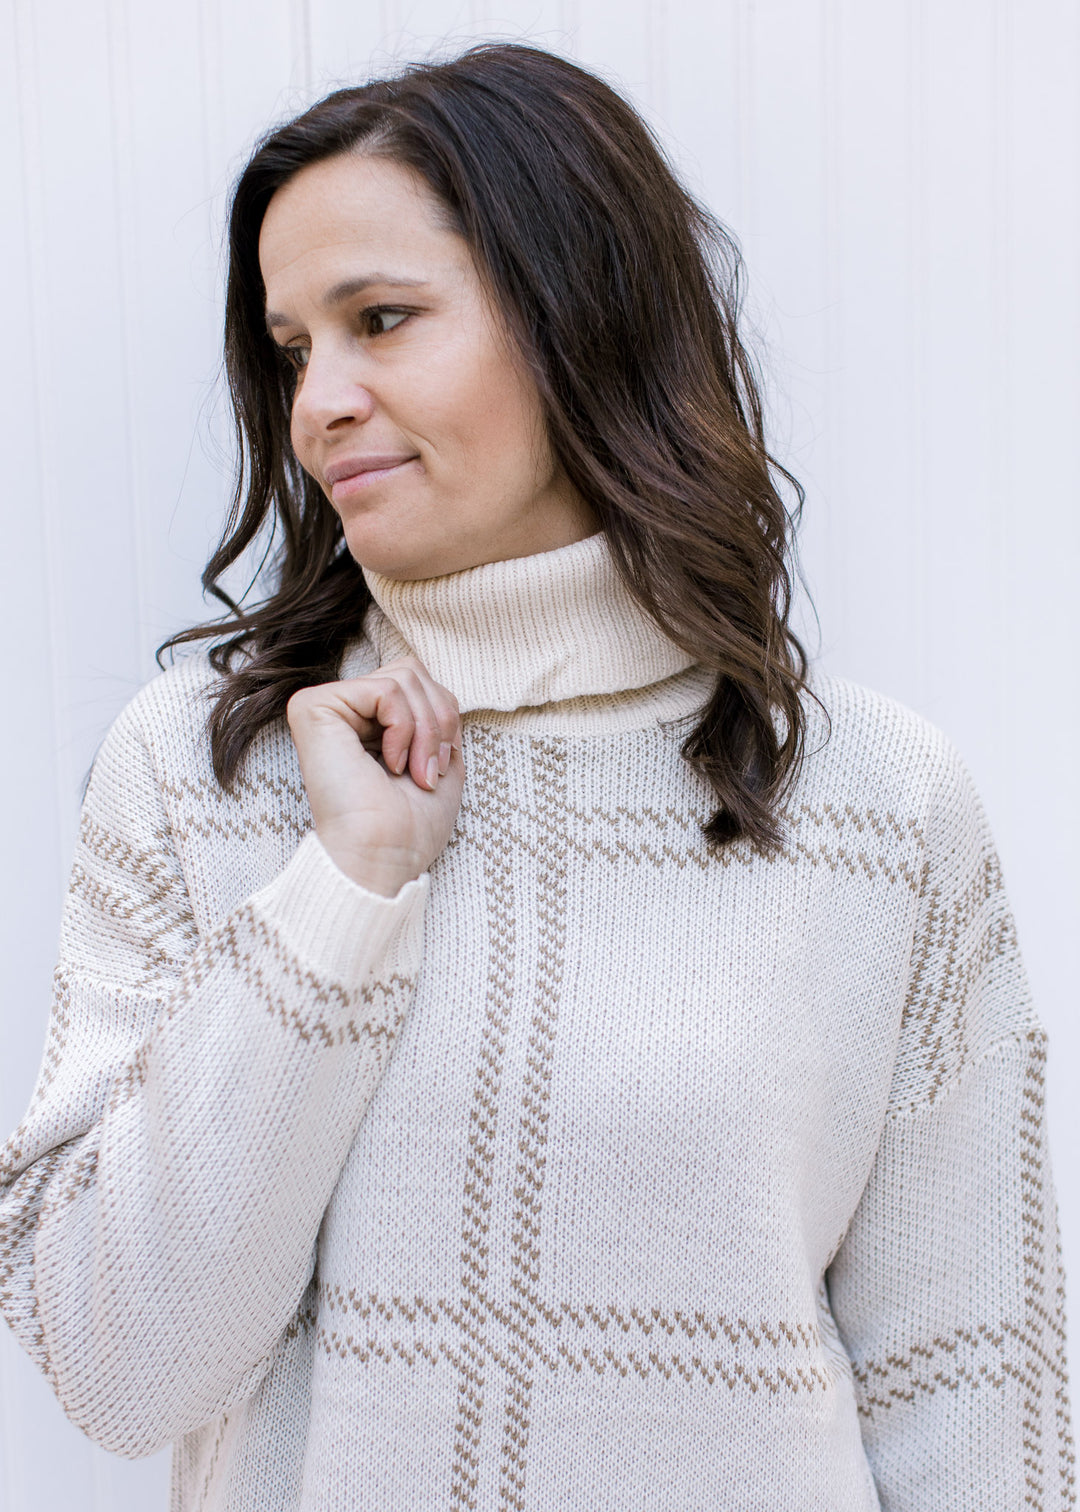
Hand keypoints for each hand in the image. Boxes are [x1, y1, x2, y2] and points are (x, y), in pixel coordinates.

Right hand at [286, 657, 463, 896]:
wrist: (383, 856)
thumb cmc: (409, 826)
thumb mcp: (440, 759)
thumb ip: (436, 717)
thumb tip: (441, 691)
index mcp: (367, 723)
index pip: (420, 683)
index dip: (445, 719)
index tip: (441, 768)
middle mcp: (343, 711)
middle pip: (413, 670)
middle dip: (440, 719)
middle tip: (431, 770)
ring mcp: (325, 706)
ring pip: (405, 675)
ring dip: (427, 730)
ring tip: (414, 772)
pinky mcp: (314, 707)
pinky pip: (386, 689)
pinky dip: (405, 728)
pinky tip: (390, 764)